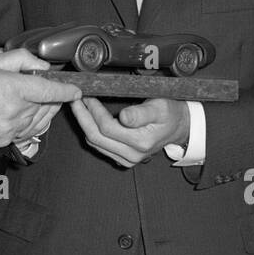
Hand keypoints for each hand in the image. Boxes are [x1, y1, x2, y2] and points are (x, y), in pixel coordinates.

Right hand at [0, 48, 79, 147]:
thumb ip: (21, 59)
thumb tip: (41, 66)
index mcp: (13, 89)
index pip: (50, 91)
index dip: (66, 90)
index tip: (76, 89)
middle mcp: (14, 112)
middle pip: (46, 105)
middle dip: (51, 96)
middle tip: (44, 86)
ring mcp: (10, 129)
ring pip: (40, 120)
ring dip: (43, 110)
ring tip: (35, 99)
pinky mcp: (4, 141)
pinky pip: (28, 132)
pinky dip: (32, 123)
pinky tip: (27, 114)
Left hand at [70, 96, 189, 168]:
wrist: (177, 128)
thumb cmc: (169, 114)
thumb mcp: (160, 107)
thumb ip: (141, 113)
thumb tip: (124, 117)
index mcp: (140, 142)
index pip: (107, 127)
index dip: (93, 110)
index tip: (87, 95)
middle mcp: (132, 155)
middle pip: (96, 137)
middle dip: (82, 117)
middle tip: (76, 99)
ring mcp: (126, 159)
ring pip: (94, 143)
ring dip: (84, 123)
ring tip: (80, 105)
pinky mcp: (122, 159)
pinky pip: (99, 146)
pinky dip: (91, 131)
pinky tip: (88, 117)